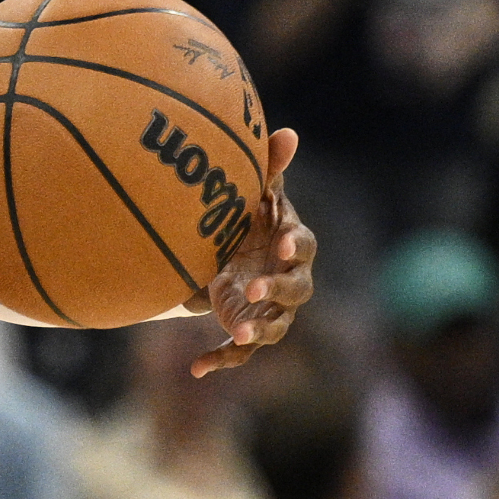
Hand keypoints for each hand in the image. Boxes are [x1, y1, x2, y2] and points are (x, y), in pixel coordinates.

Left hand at [180, 127, 315, 376]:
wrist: (232, 254)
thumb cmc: (250, 219)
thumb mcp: (254, 194)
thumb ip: (269, 167)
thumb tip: (287, 131)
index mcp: (291, 245)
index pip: (303, 245)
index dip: (294, 243)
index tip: (281, 241)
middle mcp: (289, 280)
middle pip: (298, 290)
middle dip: (280, 289)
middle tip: (258, 287)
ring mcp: (271, 308)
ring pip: (275, 326)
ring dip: (258, 328)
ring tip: (238, 331)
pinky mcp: (249, 326)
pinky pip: (242, 350)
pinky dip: (222, 359)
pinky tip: (196, 368)